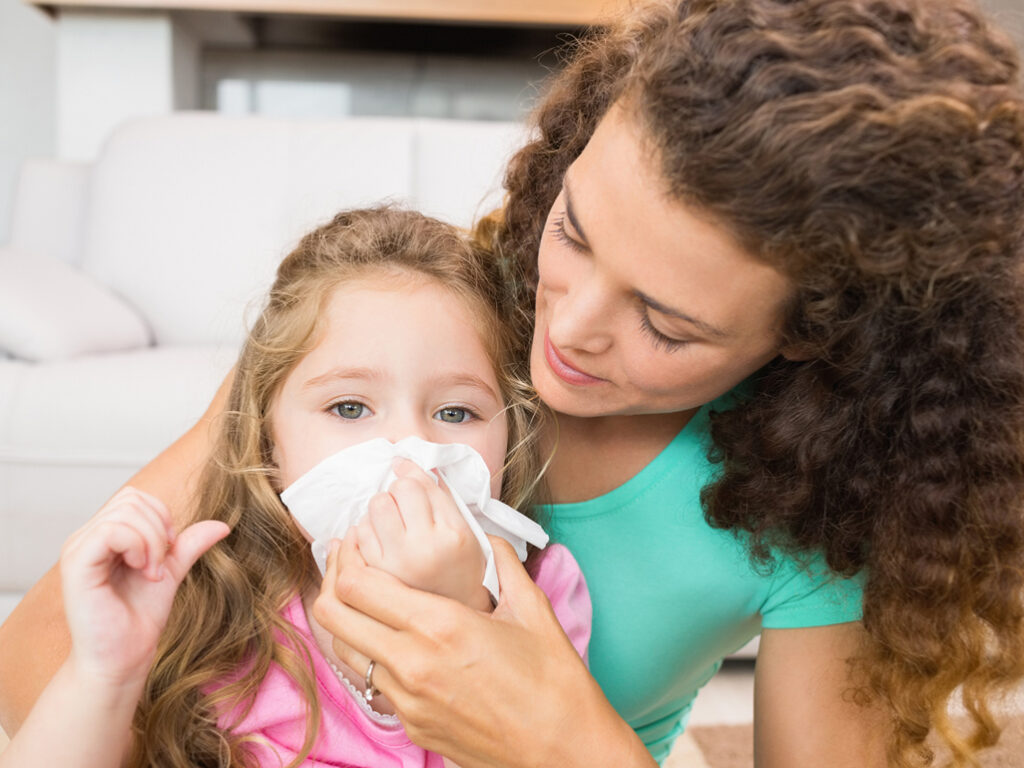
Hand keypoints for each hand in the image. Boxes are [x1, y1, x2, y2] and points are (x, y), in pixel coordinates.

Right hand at [59, 486, 229, 688]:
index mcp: (102, 535)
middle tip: (161, 566)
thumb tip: (223, 524)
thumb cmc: (139, 618)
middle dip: (159, 528)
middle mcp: (85, 538)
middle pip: (131, 499)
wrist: (123, 658)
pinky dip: (138, 546)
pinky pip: (111, 532)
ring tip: (152, 573)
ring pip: (125, 512)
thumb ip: (189, 544)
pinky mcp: (76, 565)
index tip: (170, 550)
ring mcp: (78, 550)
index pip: (134, 497)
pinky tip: (143, 571)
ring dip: (152, 541)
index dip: (161, 516)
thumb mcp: (171, 571)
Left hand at [313, 534, 651, 767]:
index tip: (357, 542)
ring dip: (348, 621)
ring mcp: (407, 700)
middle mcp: (412, 664)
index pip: (359, 586)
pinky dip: (374, 655)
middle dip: (333, 583)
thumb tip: (487, 538)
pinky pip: (375, 683)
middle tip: (349, 564)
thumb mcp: (532, 610)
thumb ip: (503, 563)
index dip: (348, 557)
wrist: (563, 753)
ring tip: (368, 600)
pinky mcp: (412, 725)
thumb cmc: (554, 683)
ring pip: (346, 651)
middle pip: (334, 616)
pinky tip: (398, 641)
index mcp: (440, 626)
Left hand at [353, 458, 489, 610]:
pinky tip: (379, 540)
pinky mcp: (376, 577)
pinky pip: (357, 535)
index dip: (410, 474)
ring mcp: (397, 565)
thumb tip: (403, 463)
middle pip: (392, 492)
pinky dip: (364, 531)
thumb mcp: (465, 529)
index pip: (419, 484)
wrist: (457, 615)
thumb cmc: (462, 566)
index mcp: (452, 534)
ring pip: (373, 509)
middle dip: (395, 494)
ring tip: (393, 525)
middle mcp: (424, 548)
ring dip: (380, 511)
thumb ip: (440, 495)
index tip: (404, 472)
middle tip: (405, 508)